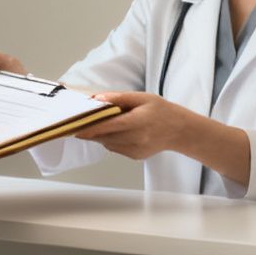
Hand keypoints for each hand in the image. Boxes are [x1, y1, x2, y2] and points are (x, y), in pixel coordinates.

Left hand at [75, 90, 202, 160]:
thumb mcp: (142, 98)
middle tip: (82, 122)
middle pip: (105, 136)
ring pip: (108, 143)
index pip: (109, 126)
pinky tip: (120, 132)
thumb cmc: (161, 111)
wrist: (179, 131)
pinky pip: (115, 148)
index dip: (90, 127)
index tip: (76, 127)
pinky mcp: (135, 156)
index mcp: (138, 121)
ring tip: (106, 124)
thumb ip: (119, 98)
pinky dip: (111, 140)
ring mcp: (136, 150)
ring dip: (101, 135)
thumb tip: (97, 99)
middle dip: (92, 130)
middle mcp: (137, 139)